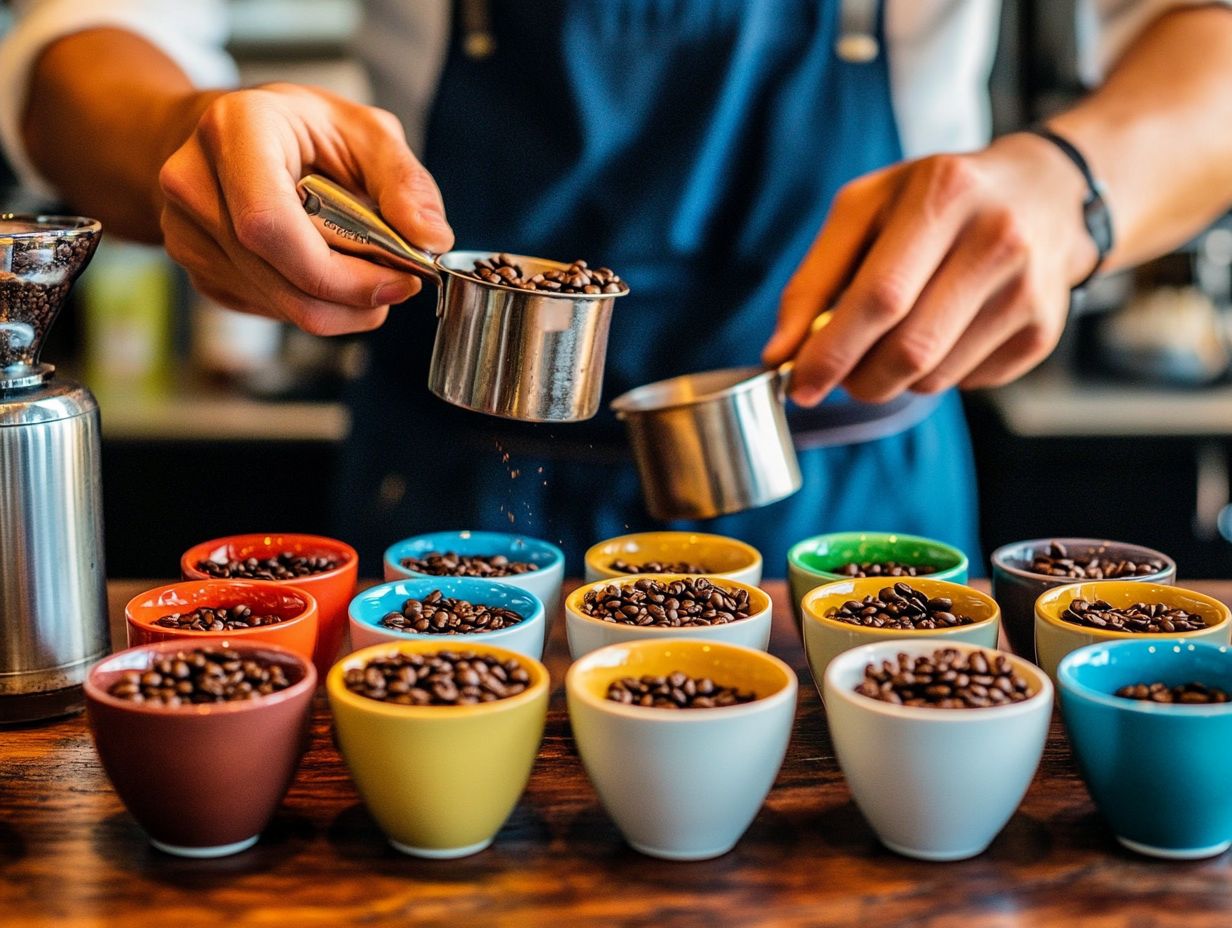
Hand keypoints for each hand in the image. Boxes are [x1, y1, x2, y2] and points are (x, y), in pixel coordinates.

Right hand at [157, 83, 453, 335]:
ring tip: (368, 270)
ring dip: (343, 305)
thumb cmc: (299, 129)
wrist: (230, 137)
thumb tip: (430, 238)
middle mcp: (195, 183)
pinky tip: (328, 268)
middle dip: (354, 295)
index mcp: (233, 131)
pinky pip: (271, 311)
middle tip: (399, 283)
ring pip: (282, 305)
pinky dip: (317, 303)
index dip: (341, 271)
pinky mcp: (200, 273)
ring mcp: (187, 234)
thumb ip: (404, 181)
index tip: (399, 277)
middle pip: (281, 277)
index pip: (270, 225)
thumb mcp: (364, 130)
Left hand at [762, 133, 1097, 404]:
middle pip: (909, 349)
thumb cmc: (935, 199)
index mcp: (944, 196)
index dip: (832, 352)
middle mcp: (997, 241)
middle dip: (858, 379)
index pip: (880, 297)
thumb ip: (815, 279)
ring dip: (893, 379)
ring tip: (892, 340)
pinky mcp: (1043, 331)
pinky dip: (934, 375)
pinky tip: (943, 332)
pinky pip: (965, 383)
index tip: (798, 385)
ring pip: (934, 377)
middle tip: (838, 376)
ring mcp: (1028, 290)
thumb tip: (780, 352)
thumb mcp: (865, 209)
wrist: (1045, 192)